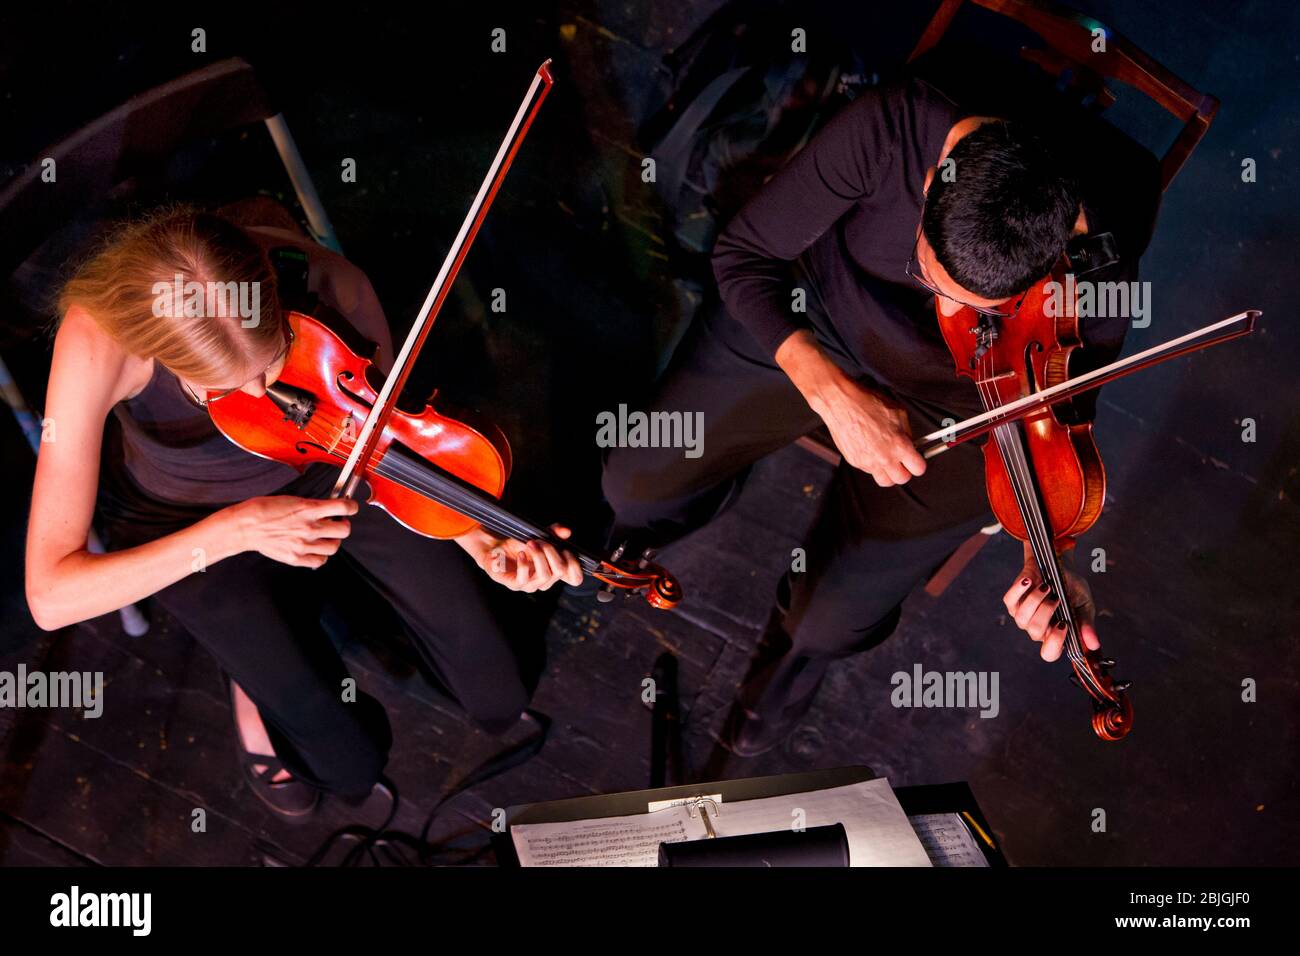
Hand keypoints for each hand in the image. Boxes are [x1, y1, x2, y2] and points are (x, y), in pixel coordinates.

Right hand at [228, 495, 357, 568]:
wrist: (246, 526)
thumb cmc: (264, 510)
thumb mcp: (292, 500)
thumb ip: (312, 507)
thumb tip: (328, 510)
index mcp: (308, 509)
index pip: (343, 508)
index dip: (351, 507)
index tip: (351, 507)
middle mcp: (309, 528)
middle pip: (344, 530)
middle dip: (344, 525)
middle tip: (338, 523)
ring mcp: (304, 545)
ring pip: (334, 547)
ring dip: (333, 541)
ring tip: (326, 537)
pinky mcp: (296, 558)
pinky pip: (320, 561)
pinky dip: (321, 555)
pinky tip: (315, 549)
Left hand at [458, 524, 583, 592]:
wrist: (493, 546)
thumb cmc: (517, 543)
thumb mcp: (538, 534)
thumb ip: (554, 532)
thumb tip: (567, 531)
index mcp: (554, 572)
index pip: (575, 578)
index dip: (575, 565)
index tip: (566, 549)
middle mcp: (545, 581)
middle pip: (561, 571)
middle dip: (553, 552)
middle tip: (541, 541)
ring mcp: (530, 585)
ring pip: (545, 575)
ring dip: (539, 556)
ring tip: (531, 543)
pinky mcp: (514, 584)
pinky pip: (524, 579)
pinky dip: (524, 564)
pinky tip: (520, 553)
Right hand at [810, 372, 926, 485]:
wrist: (842, 403)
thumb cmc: (867, 403)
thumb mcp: (898, 412)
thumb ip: (907, 431)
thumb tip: (910, 441)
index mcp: (899, 446)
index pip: (918, 468)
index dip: (918, 464)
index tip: (916, 460)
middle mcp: (885, 458)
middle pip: (902, 479)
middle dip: (905, 471)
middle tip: (902, 461)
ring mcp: (868, 462)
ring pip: (884, 481)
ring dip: (889, 474)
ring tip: (887, 461)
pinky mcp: (855, 461)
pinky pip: (868, 470)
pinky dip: (872, 464)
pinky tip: (871, 450)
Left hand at [1002, 556, 1099, 661]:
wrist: (1059, 565)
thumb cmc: (1072, 588)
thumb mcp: (1084, 605)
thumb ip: (1086, 625)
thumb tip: (1093, 645)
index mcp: (1056, 634)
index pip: (1049, 653)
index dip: (1054, 643)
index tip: (1064, 624)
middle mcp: (1038, 628)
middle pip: (1035, 632)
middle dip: (1046, 612)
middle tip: (1057, 598)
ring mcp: (1023, 616)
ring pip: (1021, 618)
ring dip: (1035, 600)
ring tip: (1046, 587)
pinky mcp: (1012, 602)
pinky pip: (1009, 600)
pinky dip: (1018, 590)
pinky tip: (1029, 581)